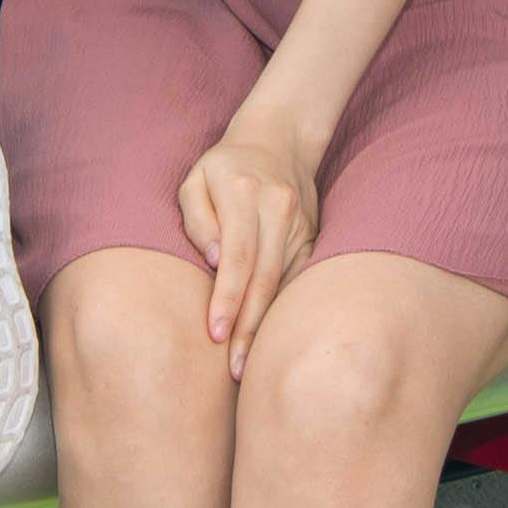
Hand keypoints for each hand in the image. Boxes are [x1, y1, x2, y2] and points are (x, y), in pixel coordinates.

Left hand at [176, 102, 327, 364]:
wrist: (279, 139)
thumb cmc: (224, 166)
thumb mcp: (194, 180)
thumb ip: (197, 219)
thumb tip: (211, 260)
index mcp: (245, 193)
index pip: (237, 256)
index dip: (227, 298)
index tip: (215, 333)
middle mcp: (278, 209)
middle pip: (264, 278)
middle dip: (248, 327)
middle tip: (233, 369)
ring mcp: (300, 225)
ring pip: (284, 285)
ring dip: (266, 326)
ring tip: (247, 364)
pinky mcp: (312, 238)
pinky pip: (298, 281)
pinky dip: (284, 311)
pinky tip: (271, 340)